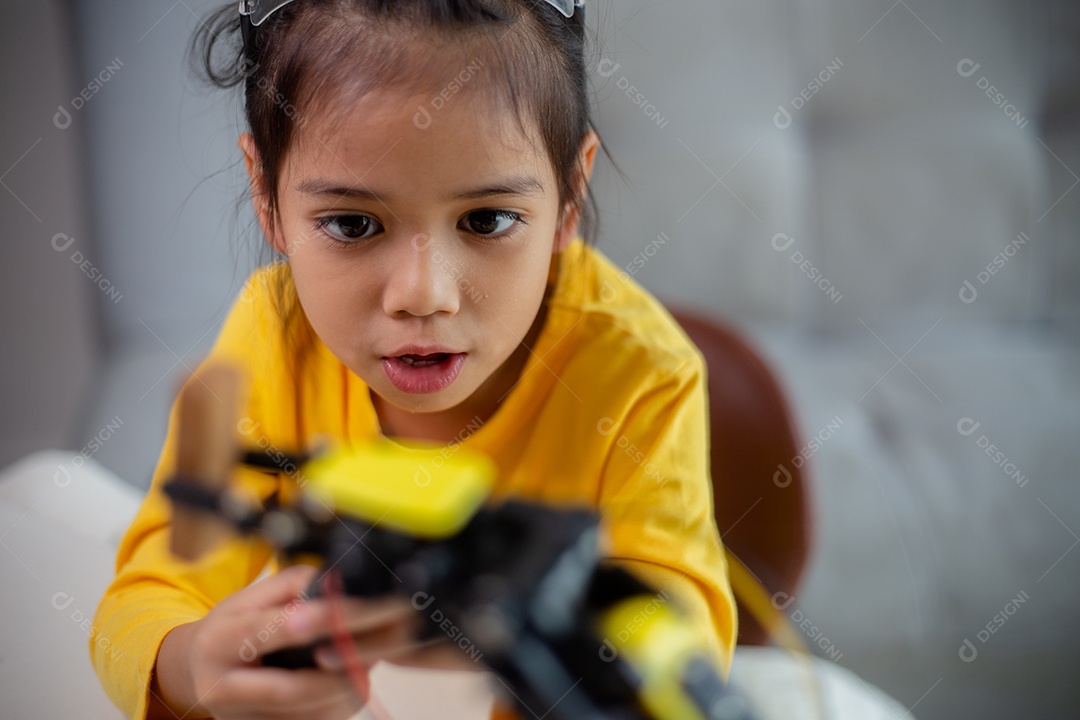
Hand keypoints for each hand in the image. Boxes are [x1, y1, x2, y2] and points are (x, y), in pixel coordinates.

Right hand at [150, 564, 415, 719]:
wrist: (197, 671)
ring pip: (308, 715)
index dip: (313, 623)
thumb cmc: (232, 627)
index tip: (351, 611)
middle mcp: (222, 690)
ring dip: (347, 690)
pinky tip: (352, 681)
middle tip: (375, 647)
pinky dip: (339, 705)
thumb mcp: (251, 596)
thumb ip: (293, 586)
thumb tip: (337, 585)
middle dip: (339, 670)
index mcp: (217, 643)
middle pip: (291, 690)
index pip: (267, 633)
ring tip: (369, 660)